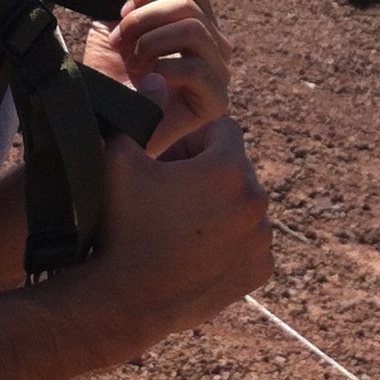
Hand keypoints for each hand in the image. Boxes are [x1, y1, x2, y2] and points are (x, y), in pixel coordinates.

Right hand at [58, 118, 271, 343]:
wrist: (123, 300)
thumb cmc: (118, 224)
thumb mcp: (118, 157)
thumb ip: (141, 111)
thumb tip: (158, 79)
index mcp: (228, 168)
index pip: (222, 130)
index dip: (191, 141)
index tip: (166, 161)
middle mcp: (256, 202)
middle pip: (235, 169)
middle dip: (206, 173)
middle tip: (167, 194)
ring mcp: (261, 240)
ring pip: (243, 206)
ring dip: (219, 207)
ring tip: (178, 224)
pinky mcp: (260, 271)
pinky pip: (248, 242)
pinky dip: (228, 242)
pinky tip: (193, 250)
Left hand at [80, 0, 230, 154]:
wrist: (103, 125)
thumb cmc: (109, 79)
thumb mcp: (108, 24)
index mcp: (196, 22)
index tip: (120, 17)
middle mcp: (215, 44)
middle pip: (188, 3)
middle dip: (142, 20)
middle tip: (120, 46)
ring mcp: (219, 73)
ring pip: (193, 28)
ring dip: (149, 43)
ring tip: (133, 64)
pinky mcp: (216, 102)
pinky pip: (197, 67)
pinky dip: (162, 69)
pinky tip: (147, 83)